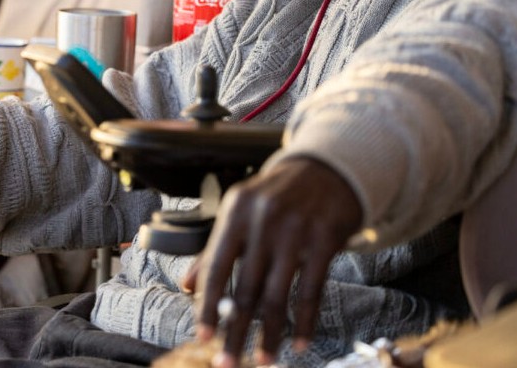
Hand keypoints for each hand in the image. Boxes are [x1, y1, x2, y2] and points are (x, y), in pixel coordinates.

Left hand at [185, 157, 362, 366]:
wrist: (327, 168)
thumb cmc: (278, 195)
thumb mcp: (242, 212)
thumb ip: (215, 248)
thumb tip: (189, 286)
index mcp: (237, 212)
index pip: (217, 266)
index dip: (209, 305)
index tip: (203, 336)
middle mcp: (264, 220)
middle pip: (246, 287)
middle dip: (236, 330)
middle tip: (229, 362)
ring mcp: (296, 230)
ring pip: (278, 294)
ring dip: (269, 334)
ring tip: (263, 359)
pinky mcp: (325, 239)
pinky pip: (312, 291)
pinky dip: (304, 322)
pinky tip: (299, 343)